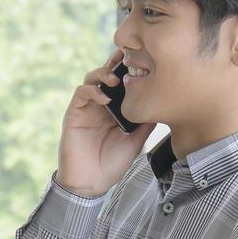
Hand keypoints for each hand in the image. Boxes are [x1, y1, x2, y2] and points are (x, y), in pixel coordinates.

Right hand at [56, 49, 157, 197]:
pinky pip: (81, 93)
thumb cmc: (112, 164)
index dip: (130, 69)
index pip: (122, 81)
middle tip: (128, 56)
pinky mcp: (74, 113)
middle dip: (116, 62)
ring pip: (92, 78)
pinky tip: (104, 99)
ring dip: (103, 73)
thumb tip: (163, 104)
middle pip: (106, 73)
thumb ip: (145, 123)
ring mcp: (87, 108)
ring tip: (115, 79)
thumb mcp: (136, 141)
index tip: (144, 61)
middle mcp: (101, 105)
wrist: (91, 182)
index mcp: (116, 109)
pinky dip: (92, 91)